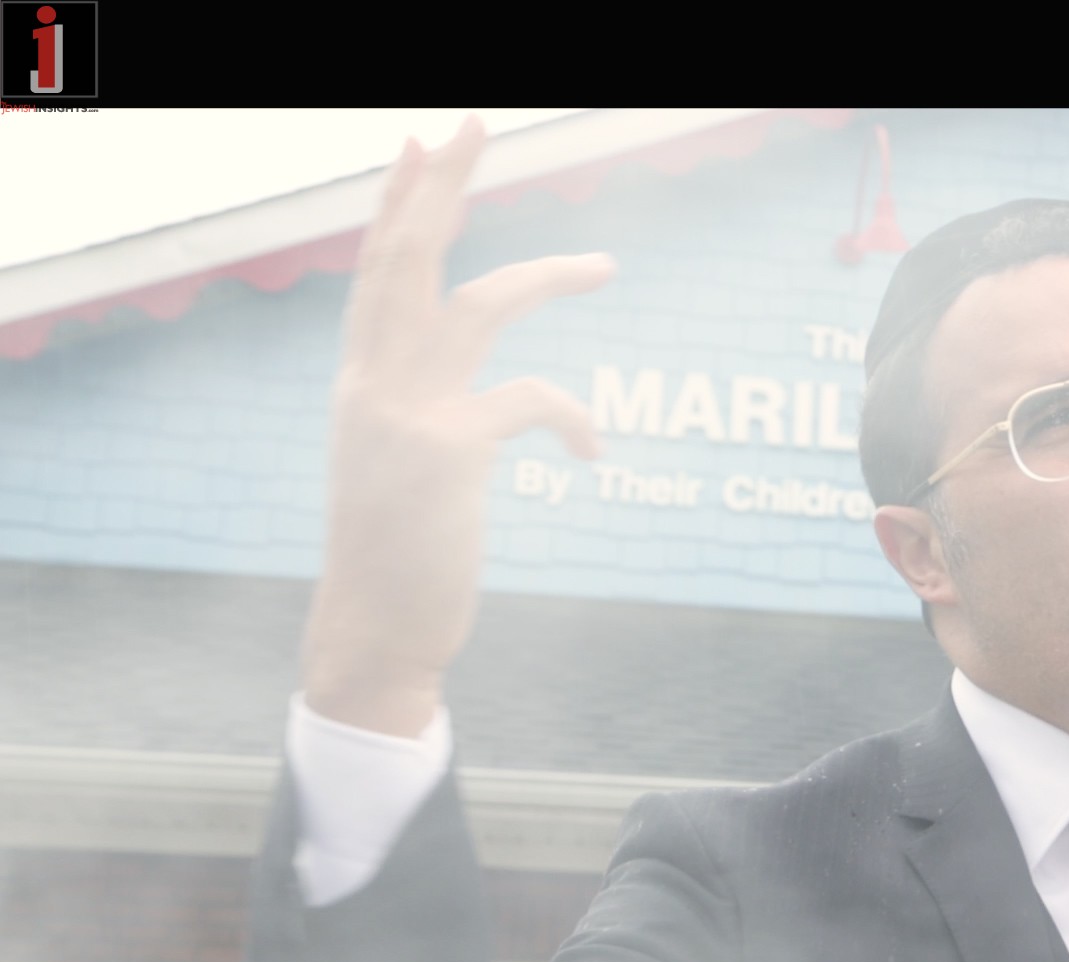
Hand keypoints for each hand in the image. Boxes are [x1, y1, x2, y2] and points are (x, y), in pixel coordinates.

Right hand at [302, 114, 616, 735]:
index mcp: (362, 381)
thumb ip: (415, 407)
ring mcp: (406, 411)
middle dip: (443, 187)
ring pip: (479, 305)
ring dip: (547, 276)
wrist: (376, 630)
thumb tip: (461, 381)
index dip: (398, 207)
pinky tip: (594, 455)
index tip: (417, 149)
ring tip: (606, 265)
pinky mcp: (448, 451)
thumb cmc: (399, 552)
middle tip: (474, 124)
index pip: (378, 272)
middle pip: (408, 256)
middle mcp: (372, 383)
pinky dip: (576, 420)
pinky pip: (533, 401)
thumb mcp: (393, 464)